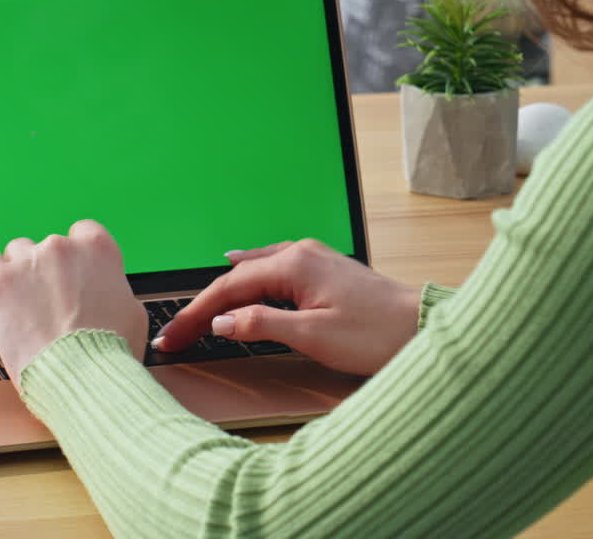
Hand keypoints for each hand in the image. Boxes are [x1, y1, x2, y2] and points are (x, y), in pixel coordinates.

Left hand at [0, 220, 146, 388]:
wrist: (83, 376)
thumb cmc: (110, 352)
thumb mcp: (132, 312)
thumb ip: (115, 289)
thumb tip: (107, 292)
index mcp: (99, 249)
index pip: (83, 231)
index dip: (76, 252)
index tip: (71, 268)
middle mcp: (64, 247)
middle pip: (49, 246)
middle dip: (48, 270)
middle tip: (50, 301)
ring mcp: (30, 261)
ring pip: (17, 253)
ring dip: (19, 272)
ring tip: (21, 302)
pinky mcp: (0, 280)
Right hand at [154, 239, 421, 375]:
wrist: (421, 327)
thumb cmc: (376, 334)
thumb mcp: (313, 336)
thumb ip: (263, 324)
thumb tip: (222, 321)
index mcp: (294, 265)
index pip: (228, 289)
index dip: (195, 315)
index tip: (171, 338)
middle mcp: (300, 253)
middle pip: (236, 278)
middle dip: (202, 307)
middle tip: (174, 335)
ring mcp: (313, 258)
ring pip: (253, 271)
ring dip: (223, 293)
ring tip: (195, 313)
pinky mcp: (323, 269)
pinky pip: (272, 266)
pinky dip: (248, 275)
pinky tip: (239, 267)